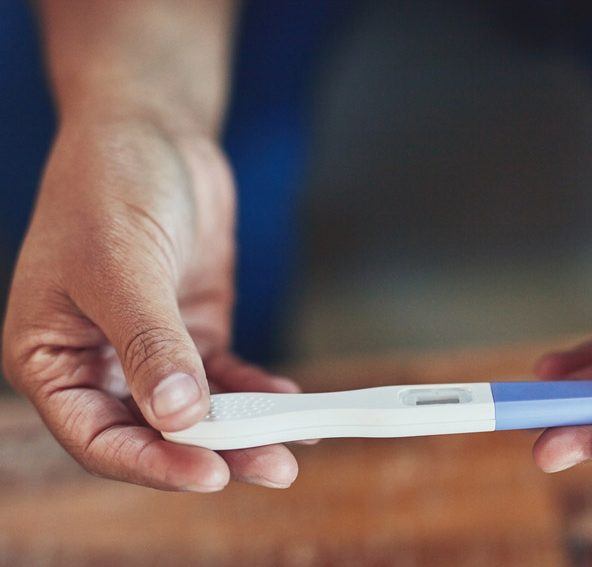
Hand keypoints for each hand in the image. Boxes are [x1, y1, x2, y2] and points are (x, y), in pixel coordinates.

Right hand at [3, 116, 299, 490]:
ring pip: (196, 410)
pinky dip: (255, 390)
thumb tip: (179, 415)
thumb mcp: (121, 264)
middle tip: (273, 468)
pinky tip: (288, 401)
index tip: (209, 472)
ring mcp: (151, 348)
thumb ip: (149, 343)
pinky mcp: (192, 328)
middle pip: (154, 431)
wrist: (151, 132)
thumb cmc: (109, 184)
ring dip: (244, 430)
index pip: (97, 436)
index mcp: (51, 356)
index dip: (152, 462)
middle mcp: (98, 361)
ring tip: (292, 448)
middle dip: (213, 453)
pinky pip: (225, 374)